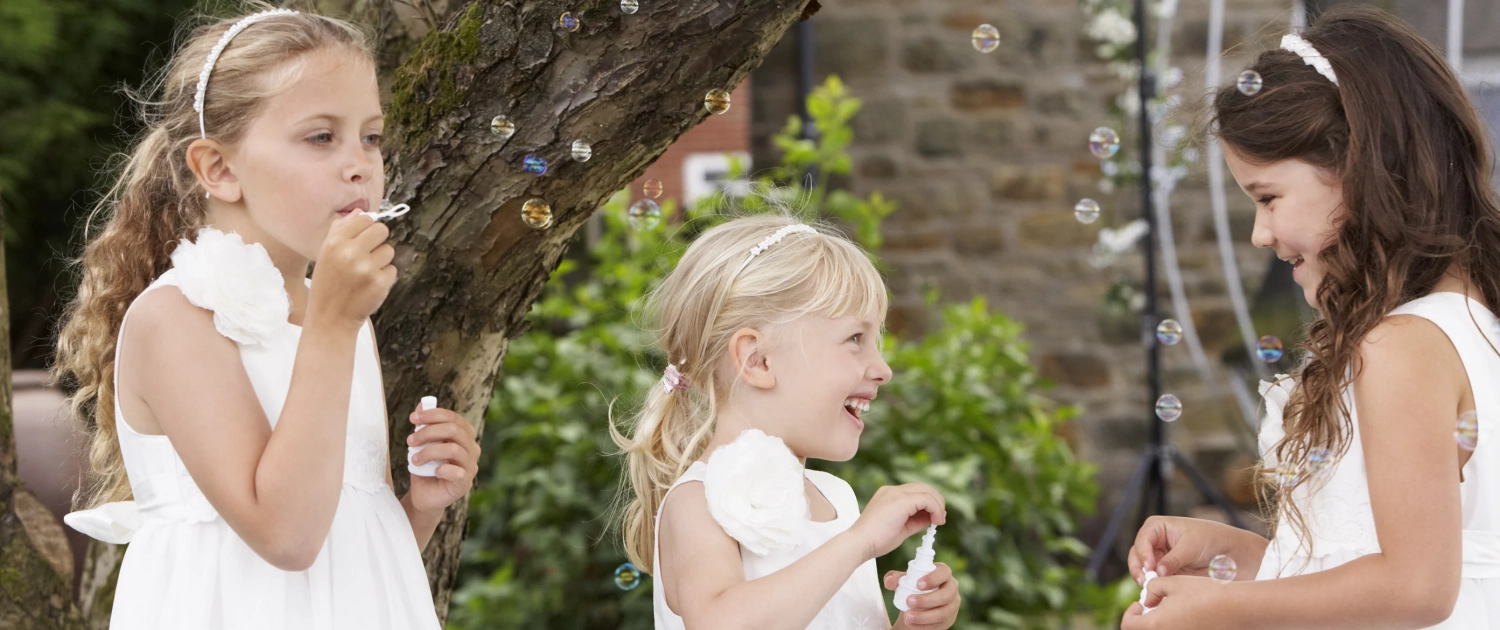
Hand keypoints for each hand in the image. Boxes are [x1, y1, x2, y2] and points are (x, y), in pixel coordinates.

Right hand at [309, 212, 395, 328]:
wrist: (330, 318)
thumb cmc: (329, 284)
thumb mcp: (326, 253)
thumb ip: (341, 230)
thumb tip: (361, 211)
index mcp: (335, 242)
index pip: (365, 219)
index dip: (367, 229)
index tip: (362, 240)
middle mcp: (350, 252)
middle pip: (382, 230)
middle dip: (378, 242)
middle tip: (367, 256)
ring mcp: (367, 268)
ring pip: (389, 250)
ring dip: (381, 261)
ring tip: (365, 273)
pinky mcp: (380, 282)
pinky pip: (393, 269)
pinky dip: (385, 277)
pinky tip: (370, 285)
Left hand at [404, 401, 480, 513]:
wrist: (424, 495)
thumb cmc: (425, 468)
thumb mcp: (422, 444)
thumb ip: (425, 425)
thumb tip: (422, 404)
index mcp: (464, 436)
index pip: (453, 418)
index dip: (432, 415)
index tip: (412, 418)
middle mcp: (472, 449)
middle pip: (454, 430)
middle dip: (428, 432)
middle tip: (410, 440)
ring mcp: (471, 466)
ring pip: (453, 449)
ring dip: (429, 451)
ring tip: (414, 459)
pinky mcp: (465, 482)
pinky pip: (456, 471)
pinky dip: (441, 469)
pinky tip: (432, 472)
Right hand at [847, 484, 945, 560]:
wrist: (860, 543)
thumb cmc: (876, 541)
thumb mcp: (901, 528)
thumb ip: (915, 520)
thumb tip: (932, 518)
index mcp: (888, 495)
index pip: (915, 492)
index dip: (929, 502)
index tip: (935, 518)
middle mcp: (891, 490)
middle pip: (922, 487)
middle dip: (936, 501)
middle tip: (941, 518)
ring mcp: (895, 493)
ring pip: (926, 490)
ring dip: (937, 505)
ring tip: (940, 521)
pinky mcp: (901, 500)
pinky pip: (926, 499)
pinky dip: (935, 508)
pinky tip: (936, 521)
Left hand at [885, 563, 960, 627]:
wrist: (915, 607)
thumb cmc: (911, 588)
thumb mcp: (901, 582)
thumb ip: (894, 578)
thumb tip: (890, 582)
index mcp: (942, 573)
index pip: (944, 572)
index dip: (933, 578)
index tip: (918, 585)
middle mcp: (951, 588)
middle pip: (946, 594)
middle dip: (927, 600)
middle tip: (909, 602)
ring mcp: (953, 604)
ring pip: (944, 612)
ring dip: (925, 616)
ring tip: (907, 617)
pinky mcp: (949, 619)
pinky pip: (941, 624)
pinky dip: (926, 625)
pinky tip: (913, 624)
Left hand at [1121, 575, 1231, 629]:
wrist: (1236, 607)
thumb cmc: (1203, 592)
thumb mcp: (1172, 583)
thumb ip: (1152, 588)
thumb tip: (1147, 599)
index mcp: (1156, 625)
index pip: (1128, 625)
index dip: (1130, 613)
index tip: (1140, 603)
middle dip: (1143, 620)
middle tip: (1151, 606)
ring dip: (1158, 623)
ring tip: (1170, 608)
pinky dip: (1173, 625)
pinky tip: (1184, 614)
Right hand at [1128, 516, 1241, 583]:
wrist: (1231, 553)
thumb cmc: (1212, 540)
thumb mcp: (1191, 547)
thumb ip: (1172, 559)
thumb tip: (1156, 572)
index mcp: (1158, 527)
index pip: (1143, 539)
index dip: (1143, 553)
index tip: (1150, 566)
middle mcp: (1155, 542)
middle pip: (1137, 555)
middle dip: (1139, 568)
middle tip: (1145, 581)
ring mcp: (1159, 558)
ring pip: (1142, 569)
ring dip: (1144, 578)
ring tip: (1150, 587)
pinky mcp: (1165, 572)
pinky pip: (1154, 579)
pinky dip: (1153, 585)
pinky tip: (1157, 592)